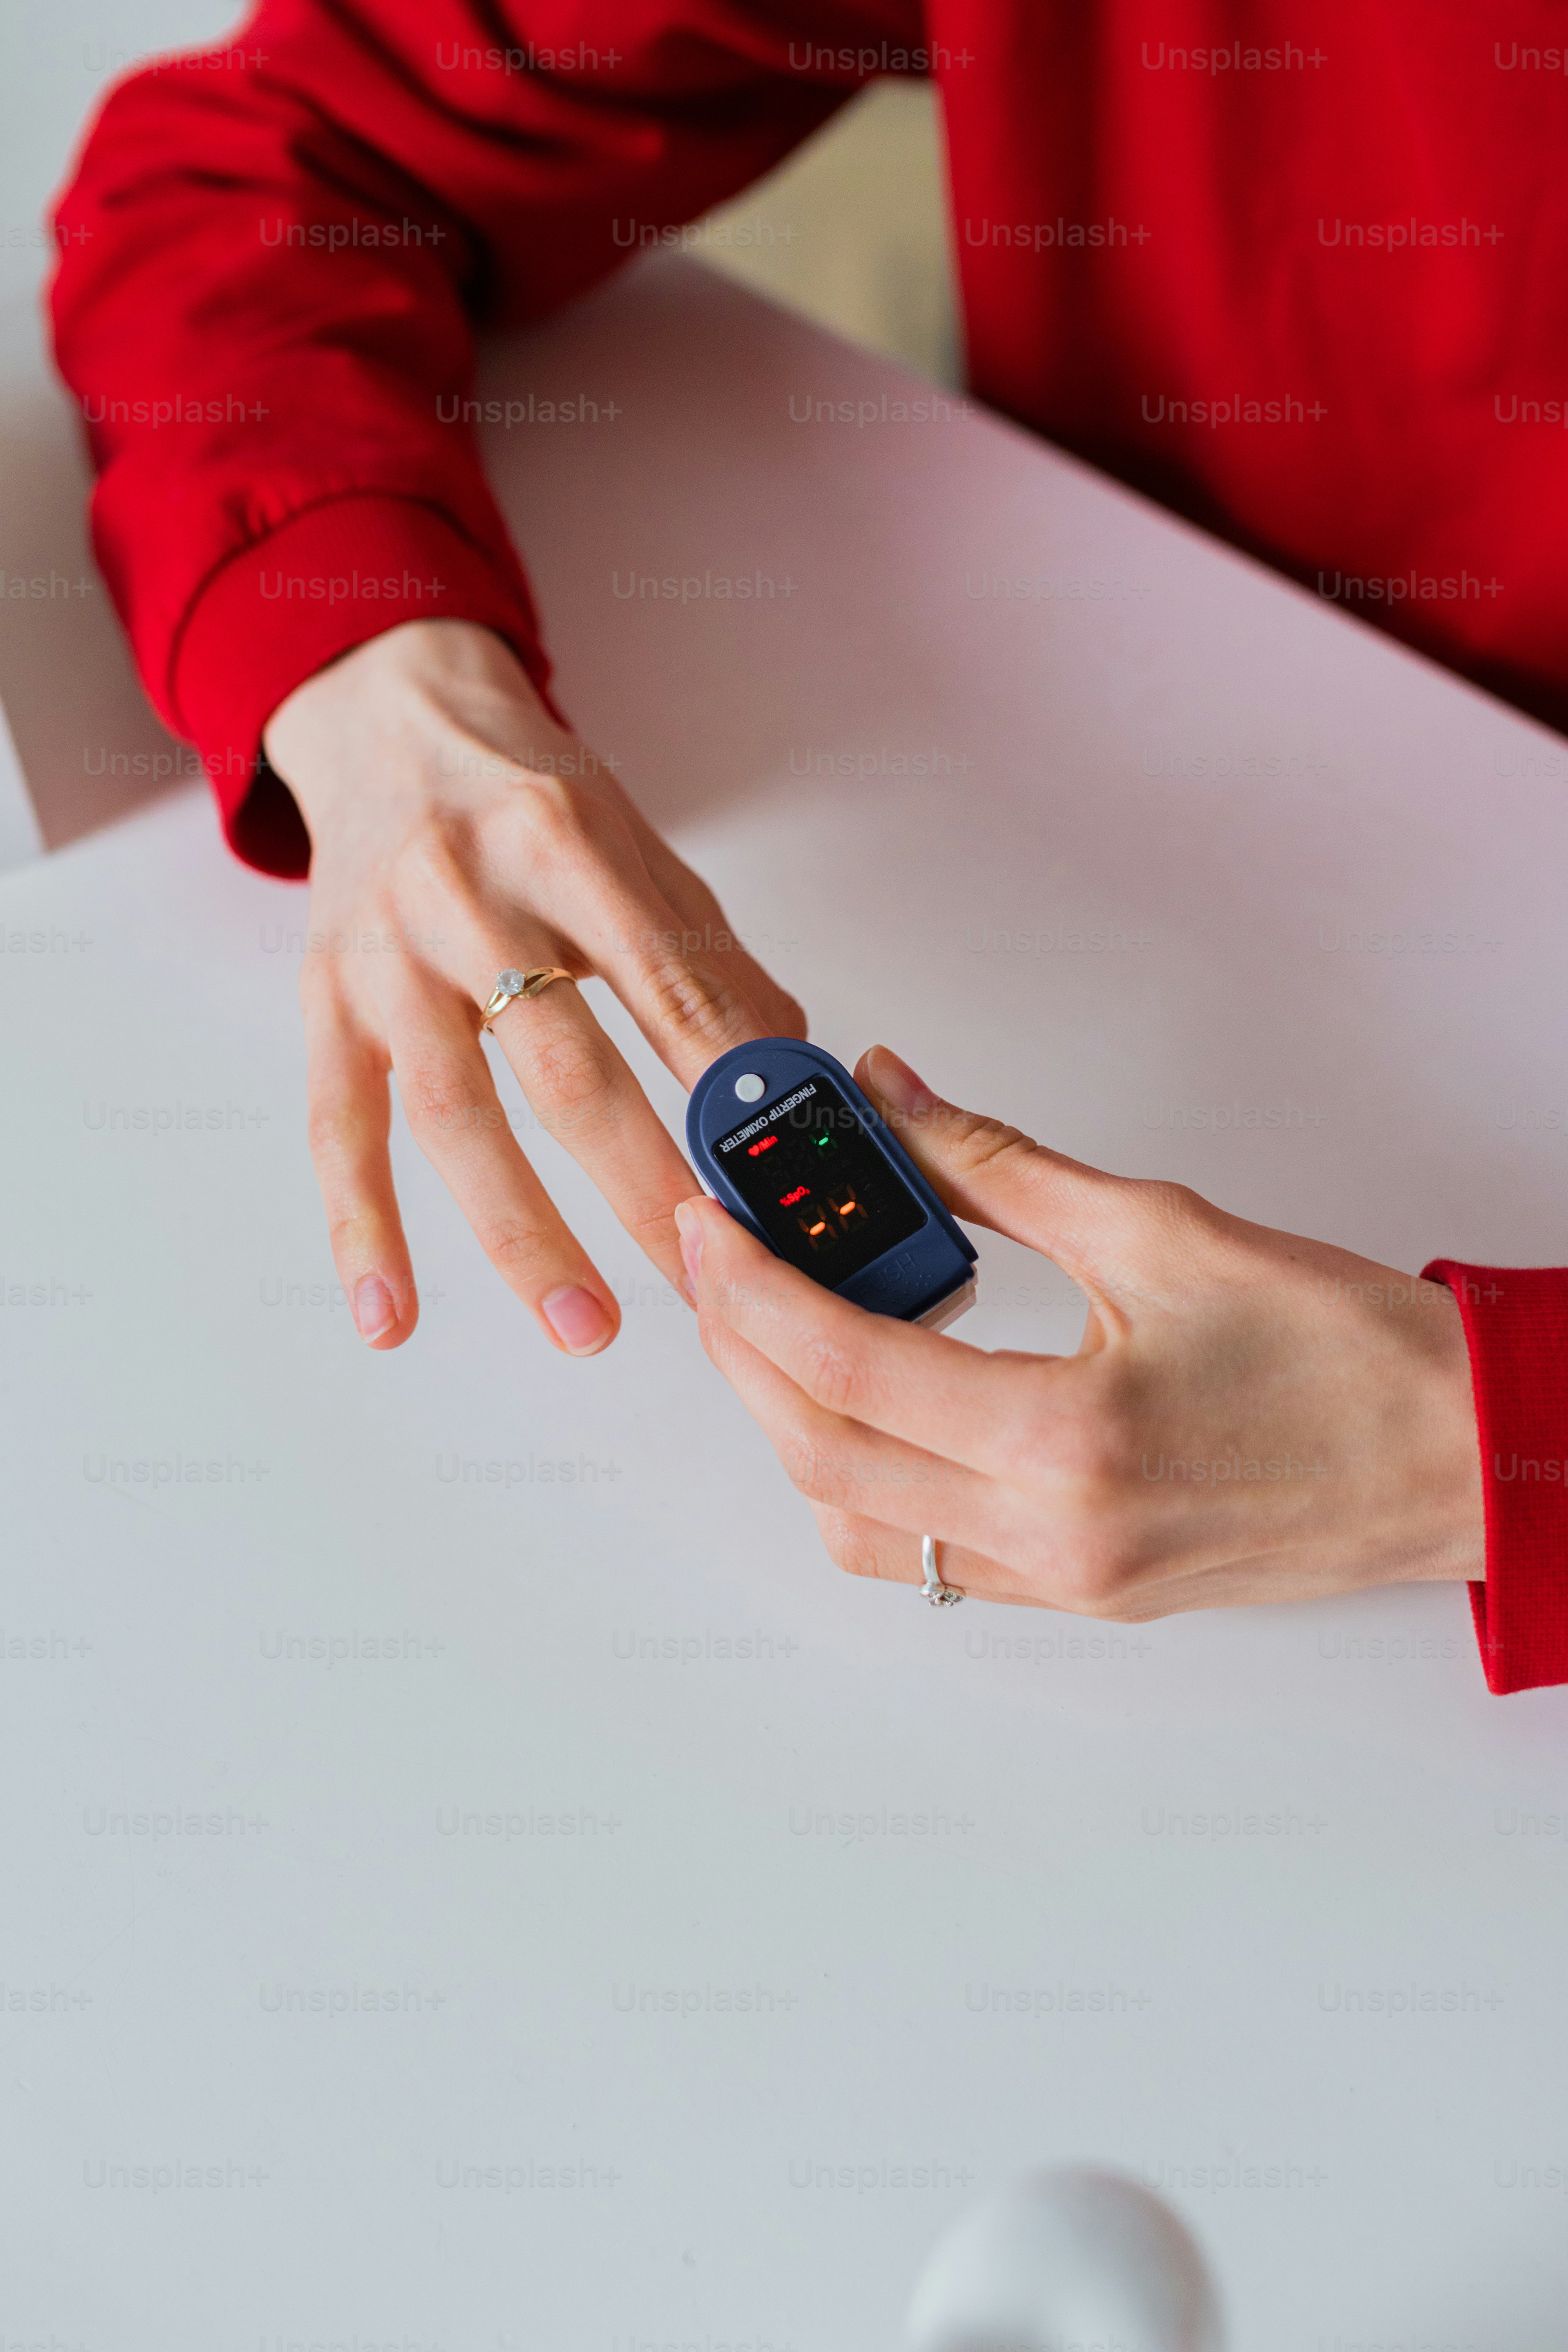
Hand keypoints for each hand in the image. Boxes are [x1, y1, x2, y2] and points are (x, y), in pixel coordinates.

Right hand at [263, 620, 802, 1352]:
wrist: (387, 718)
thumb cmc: (525, 794)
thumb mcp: (634, 844)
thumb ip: (709, 961)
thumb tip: (792, 1077)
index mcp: (566, 843)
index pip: (666, 983)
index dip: (724, 1091)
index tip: (775, 1181)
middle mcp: (468, 894)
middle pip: (565, 1066)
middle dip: (643, 1185)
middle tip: (707, 1284)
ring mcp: (387, 954)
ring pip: (454, 1113)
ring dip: (521, 1233)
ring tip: (585, 1327)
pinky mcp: (326, 1000)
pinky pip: (338, 1127)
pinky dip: (359, 1229)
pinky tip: (392, 1314)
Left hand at [675, 1046, 1484, 1617]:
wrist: (1461, 1449)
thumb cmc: (1349, 1352)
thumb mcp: (1160, 1226)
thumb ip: (996, 1163)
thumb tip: (895, 1099)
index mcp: (1067, 1443)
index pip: (842, 1366)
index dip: (751, 1286)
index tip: (709, 1221)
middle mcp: (1053, 1535)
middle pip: (822, 1456)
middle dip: (745, 1355)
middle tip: (721, 1265)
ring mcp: (1065, 1580)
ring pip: (862, 1527)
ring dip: (799, 1430)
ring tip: (789, 1329)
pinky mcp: (1085, 1592)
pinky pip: (932, 1558)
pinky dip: (874, 1483)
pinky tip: (880, 1401)